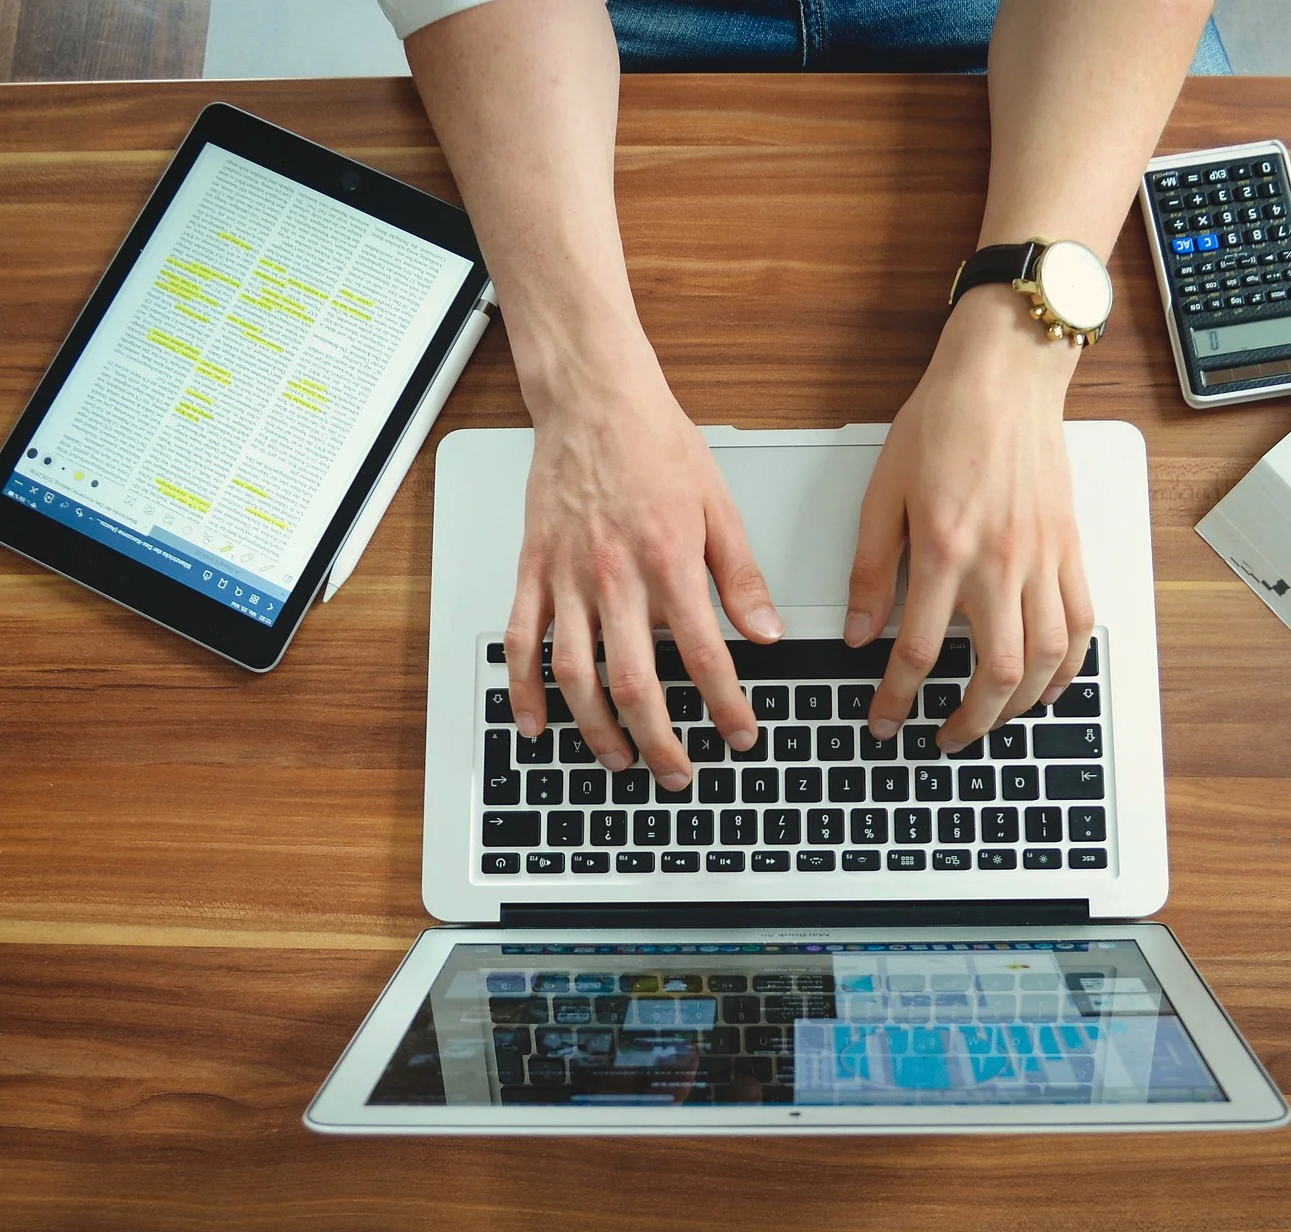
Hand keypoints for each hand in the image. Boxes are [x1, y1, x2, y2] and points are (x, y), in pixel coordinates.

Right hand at [505, 346, 780, 788]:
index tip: (741, 734)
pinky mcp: (533, 571)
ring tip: (619, 760)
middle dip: (660, 741)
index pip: (703, 656)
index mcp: (669, 563)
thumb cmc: (655, 443)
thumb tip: (766, 632)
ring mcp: (567, 578)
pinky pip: (523, 642)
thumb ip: (741, 576)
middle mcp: (615, 579)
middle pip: (636, 683)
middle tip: (678, 774)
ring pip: (577, 675)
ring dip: (597, 730)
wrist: (592, 398)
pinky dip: (525, 691)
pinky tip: (537, 726)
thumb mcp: (719, 505)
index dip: (726, 705)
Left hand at [845, 285, 1093, 750]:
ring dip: (1018, 706)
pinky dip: (1067, 667)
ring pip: (1043, 658)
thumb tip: (858, 632)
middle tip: (943, 739)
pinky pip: (1080, 624)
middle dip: (968, 721)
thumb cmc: (944, 421)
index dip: (897, 699)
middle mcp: (1000, 562)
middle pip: (993, 671)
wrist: (1006, 374)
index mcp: (944, 549)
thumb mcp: (884, 492)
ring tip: (991, 721)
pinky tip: (1048, 685)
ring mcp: (1043, 558)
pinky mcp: (1070, 548)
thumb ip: (871, 570)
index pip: (917, 650)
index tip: (884, 722)